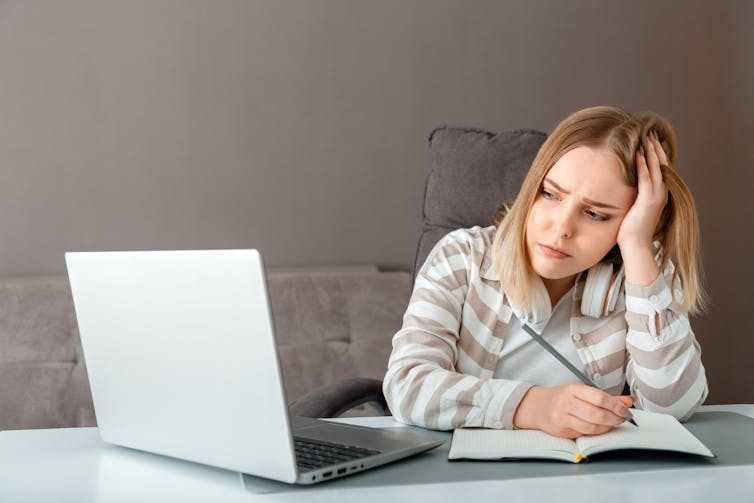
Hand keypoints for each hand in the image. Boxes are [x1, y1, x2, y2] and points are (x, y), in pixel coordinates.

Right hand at [513, 383, 633, 438]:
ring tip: (612, 424)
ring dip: (607, 427)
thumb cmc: (563, 398)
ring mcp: (562, 418)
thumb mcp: (582, 391)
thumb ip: (606, 397)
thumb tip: (629, 401)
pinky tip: (599, 428)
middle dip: (615, 419)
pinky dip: (596, 432)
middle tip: (622, 419)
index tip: (626, 411)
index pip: (600, 398)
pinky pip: (584, 434)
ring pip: (592, 427)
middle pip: (597, 414)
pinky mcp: (561, 430)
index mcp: (573, 389)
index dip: (617, 406)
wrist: (538, 407)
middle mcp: (567, 403)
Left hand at [616, 130, 668, 251]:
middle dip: (656, 148)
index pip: (659, 170)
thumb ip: (632, 196)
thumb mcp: (633, 208)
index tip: (651, 141)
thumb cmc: (631, 230)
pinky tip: (638, 154)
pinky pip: (646, 178)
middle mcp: (661, 193)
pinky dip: (643, 165)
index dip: (656, 155)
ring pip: (656, 168)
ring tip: (647, 138)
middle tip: (651, 134)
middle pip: (661, 165)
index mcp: (658, 195)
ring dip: (651, 152)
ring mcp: (657, 197)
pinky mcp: (648, 200)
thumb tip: (623, 188)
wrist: (636, 245)